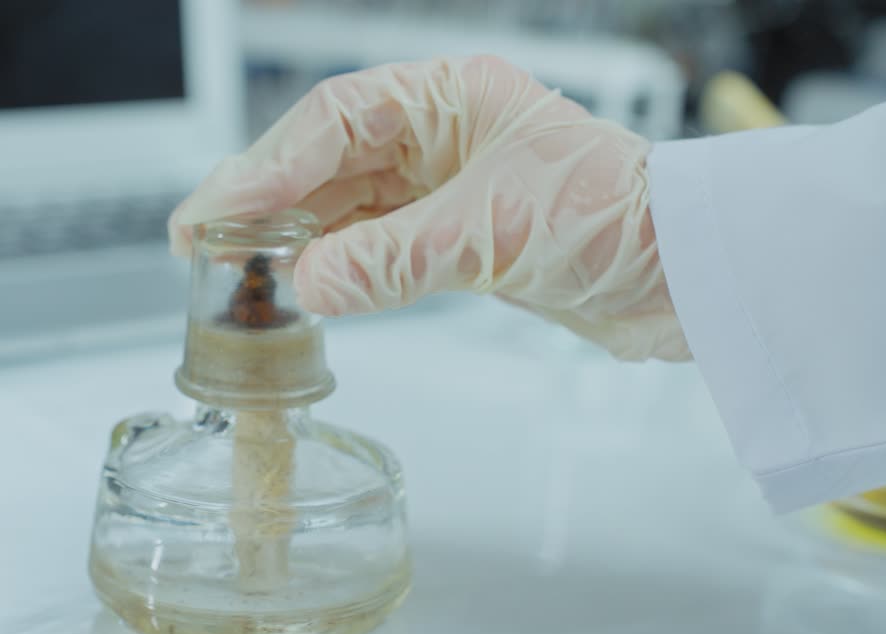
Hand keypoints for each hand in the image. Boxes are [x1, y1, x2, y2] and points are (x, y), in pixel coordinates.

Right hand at [168, 55, 688, 360]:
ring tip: (234, 268)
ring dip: (294, 237)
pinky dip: (339, 266)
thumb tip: (305, 283)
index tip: (217, 211)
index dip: (267, 166)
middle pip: (328, 159)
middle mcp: (443, 134)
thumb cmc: (619, 217)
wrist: (688, 273)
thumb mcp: (490, 232)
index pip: (335, 120)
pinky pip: (378, 245)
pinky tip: (302, 284)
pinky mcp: (459, 236)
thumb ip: (390, 258)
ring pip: (347, 205)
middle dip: (263, 200)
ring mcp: (448, 185)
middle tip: (197, 239)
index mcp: (451, 98)